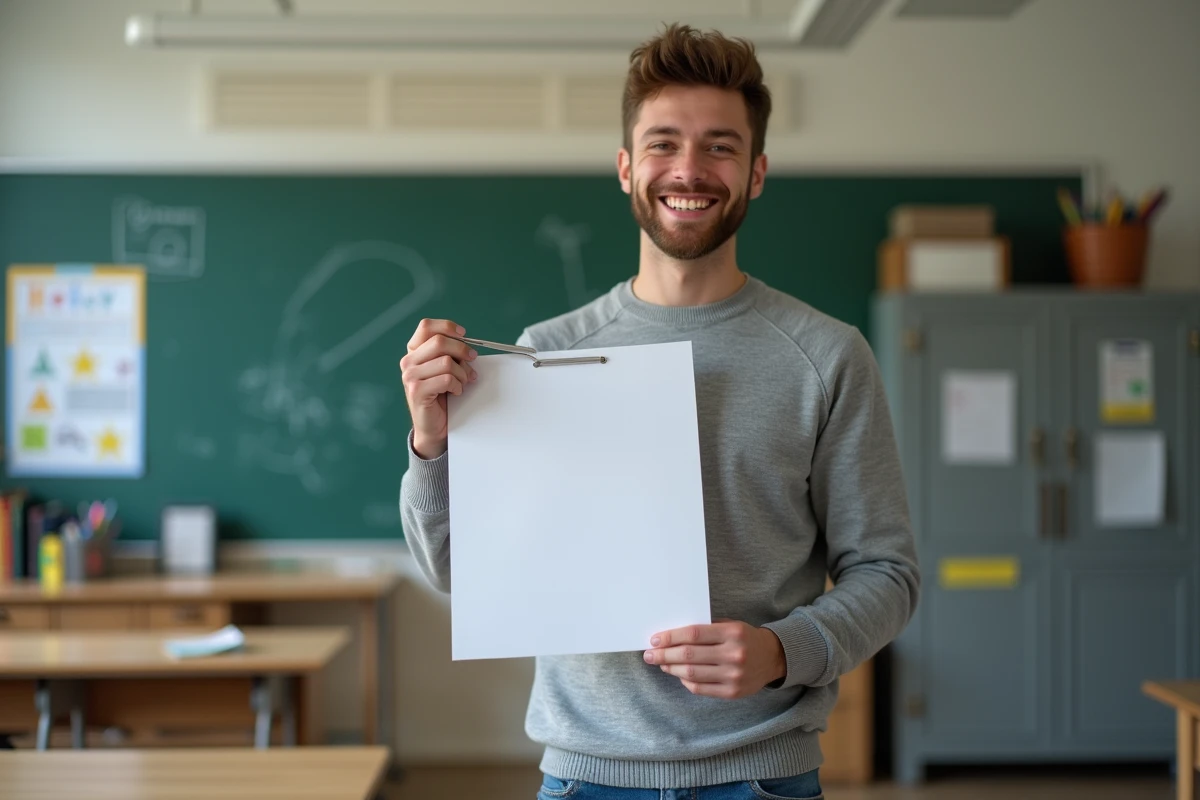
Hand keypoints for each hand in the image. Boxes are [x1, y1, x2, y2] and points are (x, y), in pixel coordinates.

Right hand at [399, 318, 476, 458]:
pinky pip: (446, 379)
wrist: (434, 426)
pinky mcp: (416, 391)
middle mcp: (408, 362)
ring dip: (462, 373)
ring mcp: (410, 376)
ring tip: (462, 382)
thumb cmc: (442, 396)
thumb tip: (468, 346)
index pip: (426, 327)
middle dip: (462, 350)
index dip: (447, 327)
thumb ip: (450, 354)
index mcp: (414, 352)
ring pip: (446, 362)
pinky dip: (457, 386)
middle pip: (440, 342)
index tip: (463, 334)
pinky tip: (455, 392)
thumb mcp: (445, 368)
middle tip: (472, 360)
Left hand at [643, 621, 785, 698]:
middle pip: (689, 655)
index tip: (655, 639)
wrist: (773, 657)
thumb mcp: (729, 625)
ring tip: (661, 664)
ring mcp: (734, 676)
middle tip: (650, 654)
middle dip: (664, 654)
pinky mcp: (732, 692)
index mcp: (732, 633)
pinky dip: (685, 681)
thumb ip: (705, 630)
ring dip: (671, 668)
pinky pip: (700, 688)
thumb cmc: (745, 638)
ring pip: (692, 673)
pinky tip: (679, 674)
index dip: (670, 637)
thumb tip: (671, 636)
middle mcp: (734, 654)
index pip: (693, 634)